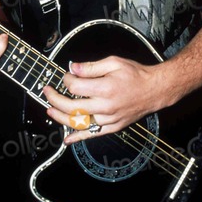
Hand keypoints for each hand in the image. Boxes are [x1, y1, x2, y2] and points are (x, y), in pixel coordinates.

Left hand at [43, 55, 161, 143]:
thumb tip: (72, 68)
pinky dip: (78, 137)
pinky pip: (92, 134)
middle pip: (72, 107)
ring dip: (61, 118)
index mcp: (105, 88)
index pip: (75, 87)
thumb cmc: (135, 74)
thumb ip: (92, 66)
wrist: (154, 90)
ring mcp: (108, 119)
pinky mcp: (113, 127)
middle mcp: (105, 106)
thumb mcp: (114, 62)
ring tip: (49, 110)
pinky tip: (67, 139)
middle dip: (55, 99)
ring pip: (79, 123)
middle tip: (46, 91)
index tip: (66, 75)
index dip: (66, 80)